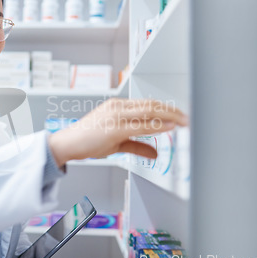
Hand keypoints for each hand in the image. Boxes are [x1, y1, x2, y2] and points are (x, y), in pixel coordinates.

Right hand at [48, 98, 187, 166]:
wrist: (68, 144)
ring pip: (149, 111)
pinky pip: (141, 125)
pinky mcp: (114, 128)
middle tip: (188, 118)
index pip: (148, 104)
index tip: (180, 115)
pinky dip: (158, 125)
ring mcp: (115, 115)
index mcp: (118, 106)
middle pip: (152, 104)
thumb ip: (137, 146)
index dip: (166, 109)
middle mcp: (118, 107)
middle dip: (173, 111)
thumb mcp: (116, 143)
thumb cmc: (88, 140)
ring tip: (184, 121)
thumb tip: (155, 154)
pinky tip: (169, 127)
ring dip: (170, 116)